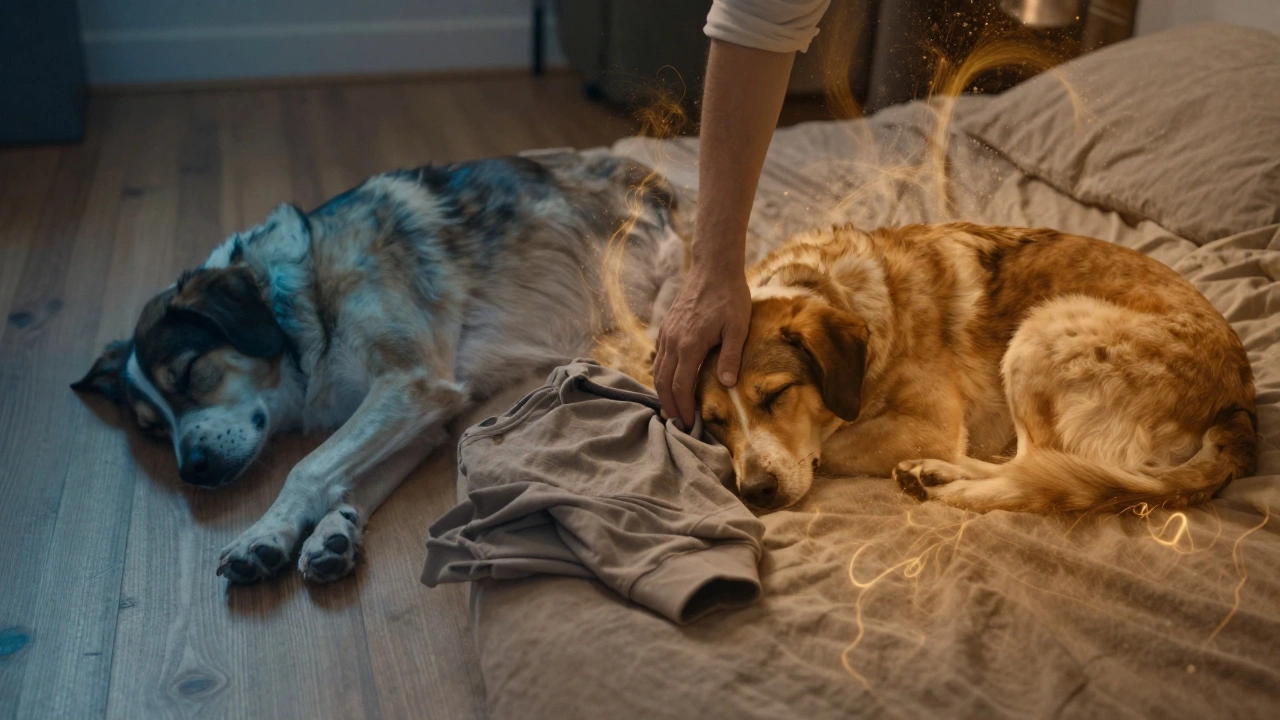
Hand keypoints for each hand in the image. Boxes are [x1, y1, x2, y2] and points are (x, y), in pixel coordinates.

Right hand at [654, 263, 750, 428]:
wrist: (713, 268)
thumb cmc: (730, 297)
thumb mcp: (738, 327)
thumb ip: (731, 356)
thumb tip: (728, 384)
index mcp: (690, 345)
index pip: (681, 386)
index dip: (684, 408)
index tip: (690, 424)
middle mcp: (673, 341)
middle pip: (663, 382)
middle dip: (669, 405)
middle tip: (678, 424)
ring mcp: (667, 333)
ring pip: (657, 370)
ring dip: (663, 392)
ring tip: (672, 409)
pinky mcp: (667, 327)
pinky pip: (659, 357)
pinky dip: (661, 375)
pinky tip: (670, 382)